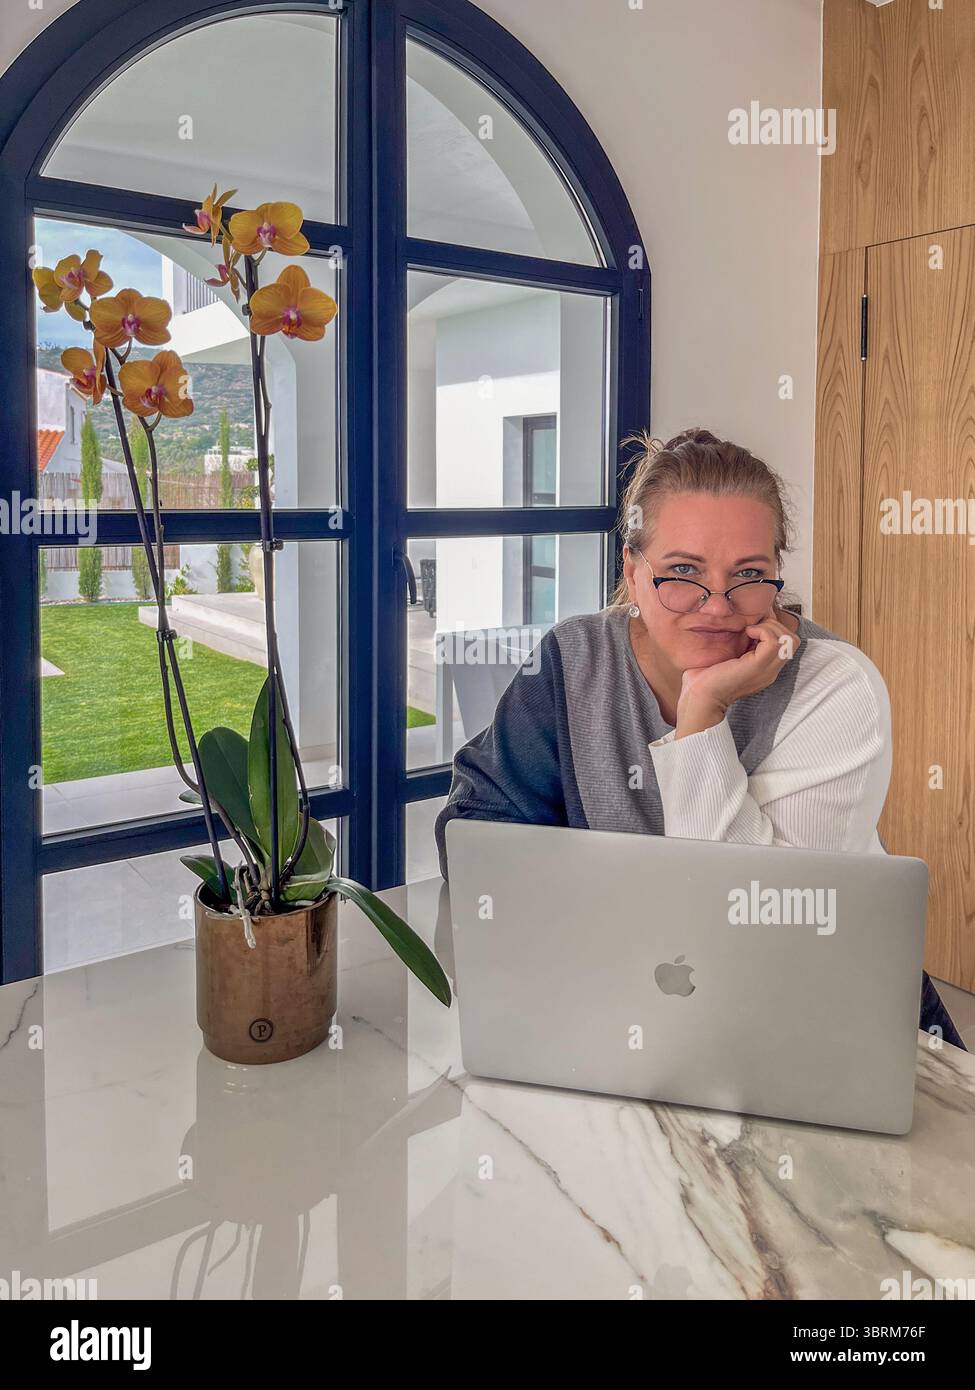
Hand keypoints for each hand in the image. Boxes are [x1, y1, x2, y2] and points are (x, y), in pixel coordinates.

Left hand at [674, 617, 797, 738]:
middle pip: (793, 640)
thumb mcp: (730, 658)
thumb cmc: (707, 678)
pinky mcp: (758, 666)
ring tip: (751, 631)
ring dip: (770, 627)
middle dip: (776, 625)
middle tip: (754, 628)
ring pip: (789, 639)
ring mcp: (767, 670)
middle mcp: (771, 671)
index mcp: (766, 669)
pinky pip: (774, 641)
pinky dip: (762, 631)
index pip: (788, 645)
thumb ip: (742, 645)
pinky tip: (747, 634)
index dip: (774, 629)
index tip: (753, 628)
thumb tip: (744, 624)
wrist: (700, 696)